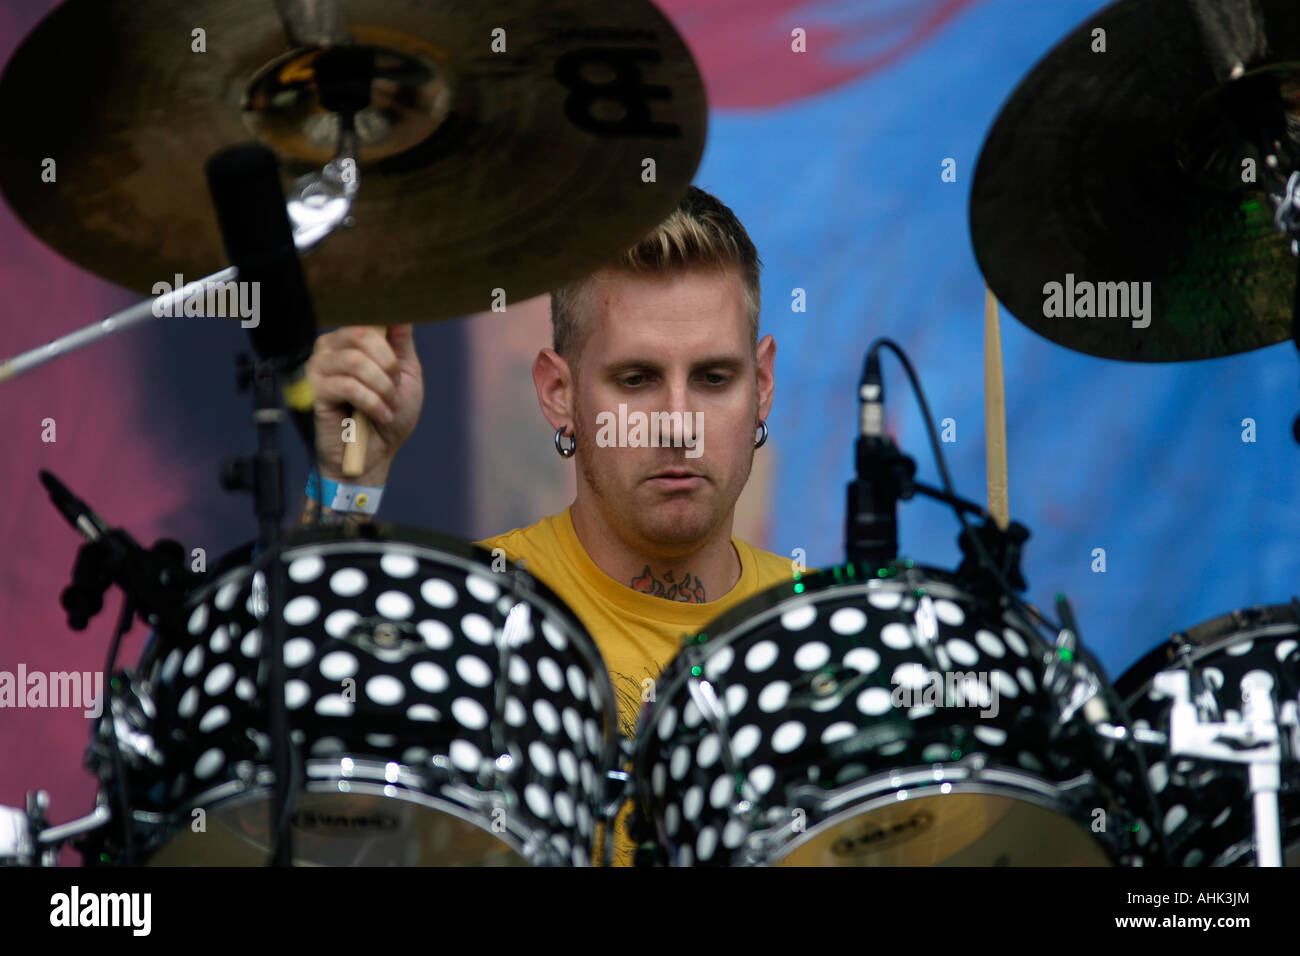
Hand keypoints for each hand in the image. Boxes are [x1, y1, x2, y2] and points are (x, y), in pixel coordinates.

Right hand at [306, 324, 423, 485]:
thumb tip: (401, 313)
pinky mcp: (314, 392)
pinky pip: (347, 386)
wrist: (375, 456)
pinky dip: (372, 402)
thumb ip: (401, 344)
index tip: (399, 372)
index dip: (392, 345)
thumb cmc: (389, 416)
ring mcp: (319, 368)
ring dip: (382, 387)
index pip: (370, 321)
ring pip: (356, 361)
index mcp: (351, 341)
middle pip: (362, 334)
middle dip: (389, 365)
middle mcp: (330, 348)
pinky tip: (380, 414)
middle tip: (395, 389)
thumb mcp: (405, 376)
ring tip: (389, 406)